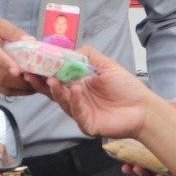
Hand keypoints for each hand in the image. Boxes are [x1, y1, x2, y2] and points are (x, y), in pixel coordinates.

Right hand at [0, 20, 35, 95]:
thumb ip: (14, 32)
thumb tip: (32, 42)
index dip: (5, 63)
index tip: (18, 70)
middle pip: (0, 75)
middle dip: (21, 80)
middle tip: (40, 78)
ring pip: (2, 86)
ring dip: (22, 88)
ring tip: (38, 83)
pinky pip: (1, 90)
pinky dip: (16, 90)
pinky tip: (27, 86)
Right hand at [34, 45, 154, 139]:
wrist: (143, 107)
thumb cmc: (126, 87)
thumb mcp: (105, 65)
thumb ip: (86, 56)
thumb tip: (66, 51)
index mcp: (78, 84)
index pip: (56, 76)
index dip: (45, 70)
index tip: (33, 61)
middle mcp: (75, 98)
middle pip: (53, 90)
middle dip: (41, 82)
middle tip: (31, 73)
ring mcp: (80, 112)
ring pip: (63, 101)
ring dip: (57, 90)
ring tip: (52, 80)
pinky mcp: (87, 124)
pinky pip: (77, 112)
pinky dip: (74, 101)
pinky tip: (75, 90)